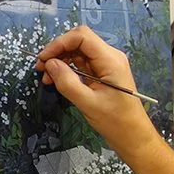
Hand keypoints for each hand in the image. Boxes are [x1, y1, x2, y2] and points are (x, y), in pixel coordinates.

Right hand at [35, 26, 158, 155]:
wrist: (133, 136)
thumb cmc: (115, 121)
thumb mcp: (88, 103)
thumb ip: (67, 82)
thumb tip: (49, 64)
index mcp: (110, 60)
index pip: (82, 36)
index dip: (59, 43)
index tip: (43, 59)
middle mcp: (109, 57)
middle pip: (79, 41)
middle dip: (58, 51)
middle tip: (41, 68)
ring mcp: (106, 64)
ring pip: (78, 51)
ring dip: (60, 60)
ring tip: (47, 77)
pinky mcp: (102, 73)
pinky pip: (82, 63)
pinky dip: (67, 68)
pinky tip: (57, 80)